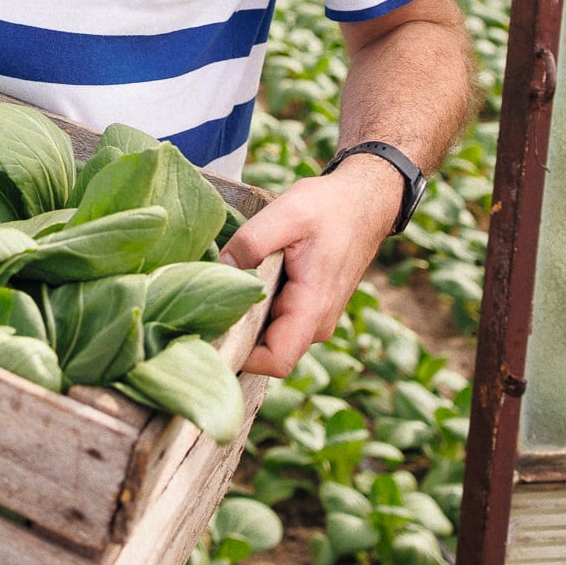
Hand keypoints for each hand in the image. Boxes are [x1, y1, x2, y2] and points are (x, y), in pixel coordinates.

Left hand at [221, 154, 403, 378]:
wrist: (363, 203)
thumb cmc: (329, 208)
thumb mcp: (287, 213)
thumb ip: (251, 242)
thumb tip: (218, 268)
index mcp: (312, 307)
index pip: (276, 361)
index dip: (241, 356)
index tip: (209, 332)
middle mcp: (317, 324)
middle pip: (268, 353)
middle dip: (235, 337)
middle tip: (202, 308)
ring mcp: (315, 319)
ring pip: (271, 338)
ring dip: (246, 321)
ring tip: (221, 290)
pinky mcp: (310, 309)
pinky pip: (279, 323)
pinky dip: (258, 309)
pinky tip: (243, 282)